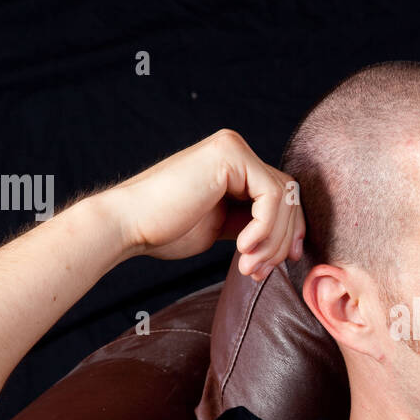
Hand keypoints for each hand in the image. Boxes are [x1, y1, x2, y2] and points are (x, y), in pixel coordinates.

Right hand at [106, 129, 303, 279]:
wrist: (128, 226)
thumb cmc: (166, 230)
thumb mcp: (223, 226)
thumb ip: (253, 223)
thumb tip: (290, 240)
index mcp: (234, 166)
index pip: (282, 196)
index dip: (290, 231)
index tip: (284, 263)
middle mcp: (236, 150)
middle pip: (288, 195)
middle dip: (282, 240)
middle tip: (260, 272)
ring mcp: (233, 148)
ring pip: (283, 198)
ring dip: (273, 240)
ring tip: (249, 266)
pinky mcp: (230, 154)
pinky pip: (271, 196)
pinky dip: (265, 228)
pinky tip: (242, 248)